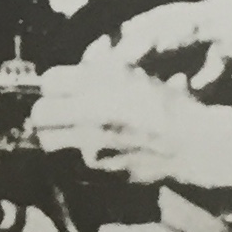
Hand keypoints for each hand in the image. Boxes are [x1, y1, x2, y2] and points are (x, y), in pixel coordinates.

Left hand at [29, 56, 212, 187]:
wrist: (191, 142)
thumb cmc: (163, 102)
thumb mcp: (131, 73)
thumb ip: (99, 66)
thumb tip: (77, 63)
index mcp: (99, 82)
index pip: (49, 82)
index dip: (55, 85)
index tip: (61, 90)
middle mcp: (91, 112)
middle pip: (40, 113)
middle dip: (46, 112)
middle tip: (58, 112)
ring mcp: (93, 143)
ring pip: (48, 140)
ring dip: (54, 135)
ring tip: (70, 132)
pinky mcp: (98, 169)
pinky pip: (70, 161)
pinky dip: (74, 155)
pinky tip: (92, 148)